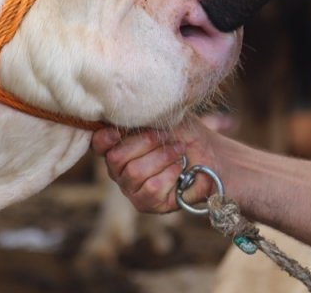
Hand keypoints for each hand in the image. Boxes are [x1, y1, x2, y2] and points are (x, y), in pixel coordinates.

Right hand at [91, 114, 225, 213]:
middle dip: (145, 143)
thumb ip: (141, 116)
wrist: (212, 156)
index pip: (98, 145)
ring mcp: (131, 188)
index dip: (104, 139)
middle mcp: (119, 169)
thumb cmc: (184, 133)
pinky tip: (180, 168)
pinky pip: (150, 189)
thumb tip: (128, 107)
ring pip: (134, 173)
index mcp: (117, 145)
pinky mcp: (146, 204)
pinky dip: (169, 174)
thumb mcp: (163, 118)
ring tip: (179, 152)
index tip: (117, 131)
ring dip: (162, 158)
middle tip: (167, 136)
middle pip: (116, 159)